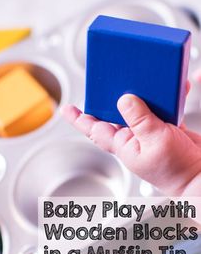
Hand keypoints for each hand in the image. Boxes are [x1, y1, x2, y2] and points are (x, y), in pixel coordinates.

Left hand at [61, 93, 200, 195]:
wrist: (199, 176)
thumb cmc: (176, 170)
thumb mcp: (154, 140)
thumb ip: (138, 120)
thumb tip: (123, 100)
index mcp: (123, 145)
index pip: (94, 129)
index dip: (79, 118)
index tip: (66, 108)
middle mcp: (133, 139)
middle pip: (115, 114)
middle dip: (110, 97)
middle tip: (107, 79)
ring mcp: (149, 134)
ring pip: (139, 109)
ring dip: (142, 94)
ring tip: (142, 77)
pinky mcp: (166, 129)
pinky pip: (162, 109)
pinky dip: (167, 98)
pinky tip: (174, 88)